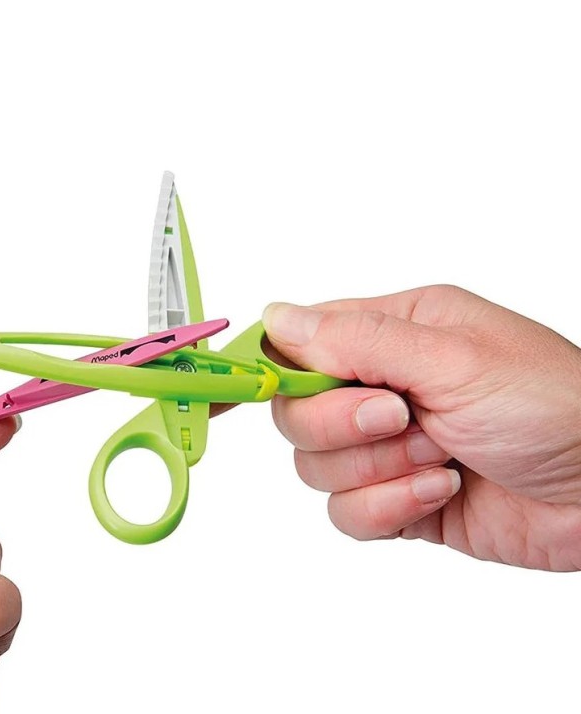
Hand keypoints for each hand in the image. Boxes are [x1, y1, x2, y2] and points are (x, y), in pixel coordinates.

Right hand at [263, 285, 580, 570]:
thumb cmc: (556, 406)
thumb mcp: (453, 358)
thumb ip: (357, 339)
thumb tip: (277, 316)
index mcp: (393, 332)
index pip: (298, 344)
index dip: (283, 371)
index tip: (293, 390)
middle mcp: (382, 385)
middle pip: (295, 412)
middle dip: (340, 427)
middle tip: (399, 419)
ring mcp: (388, 447)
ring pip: (316, 467)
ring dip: (377, 470)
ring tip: (441, 457)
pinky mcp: (399, 499)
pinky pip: (346, 513)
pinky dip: (389, 508)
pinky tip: (443, 492)